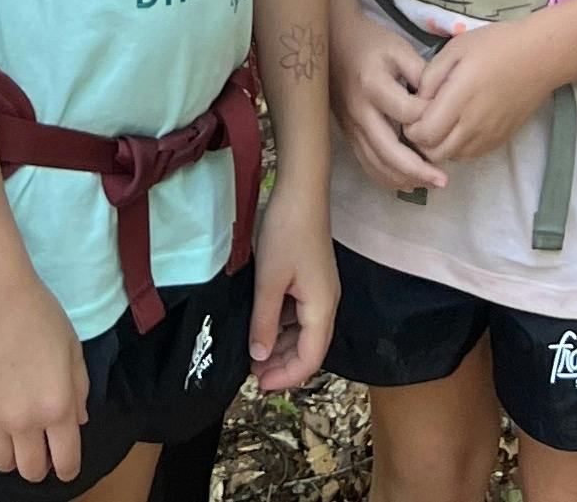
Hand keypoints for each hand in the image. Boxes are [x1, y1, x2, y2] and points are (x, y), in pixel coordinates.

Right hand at [0, 272, 89, 482]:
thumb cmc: (41, 316)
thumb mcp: (74, 350)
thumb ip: (79, 390)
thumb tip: (77, 421)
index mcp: (57, 408)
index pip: (66, 461)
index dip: (67, 469)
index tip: (64, 464)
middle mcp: (25, 421)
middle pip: (29, 470)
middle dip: (38, 466)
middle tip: (38, 448)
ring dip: (8, 455)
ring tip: (11, 437)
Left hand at [249, 200, 339, 391]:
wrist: (301, 191)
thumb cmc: (287, 234)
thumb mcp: (269, 280)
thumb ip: (264, 321)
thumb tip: (259, 357)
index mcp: (321, 309)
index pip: (310, 359)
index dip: (286, 377)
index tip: (259, 386)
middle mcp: (326, 304)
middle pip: (308, 348)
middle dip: (281, 364)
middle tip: (250, 373)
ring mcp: (319, 290)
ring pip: (302, 332)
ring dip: (279, 346)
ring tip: (252, 354)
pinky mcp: (311, 278)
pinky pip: (298, 313)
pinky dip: (281, 326)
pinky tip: (261, 325)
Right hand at [331, 8, 446, 193]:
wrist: (331, 42)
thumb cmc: (369, 42)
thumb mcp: (398, 47)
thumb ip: (421, 73)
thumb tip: (443, 101)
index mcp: (374, 86)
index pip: (407, 113)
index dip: (430, 118)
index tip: (449, 116)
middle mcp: (360, 112)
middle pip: (388, 151)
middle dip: (418, 170)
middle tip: (444, 180)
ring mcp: (351, 126)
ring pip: (376, 164)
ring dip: (404, 179)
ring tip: (430, 183)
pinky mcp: (348, 134)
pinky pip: (366, 162)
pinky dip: (386, 177)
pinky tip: (406, 181)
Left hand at [402, 18, 561, 167]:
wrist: (540, 57)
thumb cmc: (496, 45)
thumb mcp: (456, 48)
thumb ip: (431, 75)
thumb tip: (417, 99)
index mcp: (459, 98)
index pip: (424, 134)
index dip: (411, 128)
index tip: (411, 112)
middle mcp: (473, 124)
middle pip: (435, 153)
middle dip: (421, 142)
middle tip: (421, 121)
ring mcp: (488, 136)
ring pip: (452, 158)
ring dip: (439, 147)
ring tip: (439, 124)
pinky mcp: (500, 140)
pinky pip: (470, 155)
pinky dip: (457, 148)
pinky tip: (458, 127)